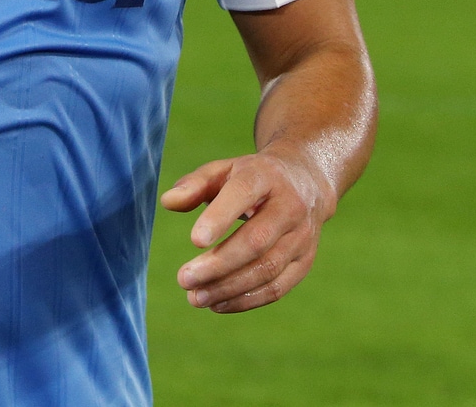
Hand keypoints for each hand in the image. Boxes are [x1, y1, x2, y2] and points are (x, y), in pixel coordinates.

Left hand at [161, 151, 336, 313]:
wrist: (307, 183)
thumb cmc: (253, 178)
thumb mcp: (224, 170)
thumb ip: (194, 184)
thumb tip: (168, 202)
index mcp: (266, 175)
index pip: (244, 193)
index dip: (220, 217)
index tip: (195, 241)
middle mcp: (290, 206)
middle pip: (257, 240)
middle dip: (219, 264)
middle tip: (184, 279)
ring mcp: (301, 236)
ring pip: (267, 269)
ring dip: (229, 288)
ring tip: (195, 297)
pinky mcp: (304, 262)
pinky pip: (277, 288)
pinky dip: (246, 301)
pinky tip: (217, 304)